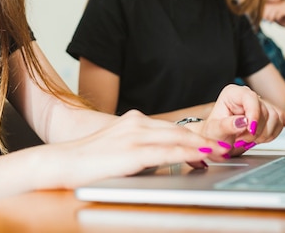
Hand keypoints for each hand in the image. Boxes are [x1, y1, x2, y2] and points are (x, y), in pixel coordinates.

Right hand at [42, 110, 229, 188]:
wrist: (62, 163)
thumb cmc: (88, 160)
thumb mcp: (119, 149)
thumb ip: (140, 149)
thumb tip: (163, 159)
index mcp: (134, 121)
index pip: (172, 128)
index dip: (194, 136)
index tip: (210, 145)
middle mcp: (137, 123)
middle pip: (180, 130)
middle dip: (204, 139)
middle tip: (223, 147)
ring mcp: (135, 136)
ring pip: (177, 138)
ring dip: (202, 146)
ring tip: (219, 152)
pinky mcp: (132, 151)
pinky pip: (167, 151)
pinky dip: (187, 153)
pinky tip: (200, 156)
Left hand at [189, 85, 282, 155]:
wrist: (219, 140)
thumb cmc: (214, 132)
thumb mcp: (214, 130)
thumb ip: (226, 125)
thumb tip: (242, 122)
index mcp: (232, 93)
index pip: (250, 98)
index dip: (254, 113)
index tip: (251, 129)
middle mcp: (248, 96)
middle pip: (265, 111)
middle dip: (255, 131)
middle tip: (241, 140)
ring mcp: (260, 105)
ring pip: (275, 118)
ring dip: (264, 134)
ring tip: (248, 140)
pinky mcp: (268, 114)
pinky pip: (279, 124)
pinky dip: (270, 135)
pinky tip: (259, 139)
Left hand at [262, 1, 284, 31]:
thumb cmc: (284, 22)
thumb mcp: (274, 19)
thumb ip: (268, 16)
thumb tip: (260, 15)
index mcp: (277, 4)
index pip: (267, 5)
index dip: (263, 11)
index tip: (262, 18)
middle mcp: (281, 3)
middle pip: (270, 6)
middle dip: (266, 14)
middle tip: (267, 20)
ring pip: (274, 9)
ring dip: (271, 16)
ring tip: (271, 21)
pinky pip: (280, 12)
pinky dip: (277, 17)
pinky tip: (278, 19)